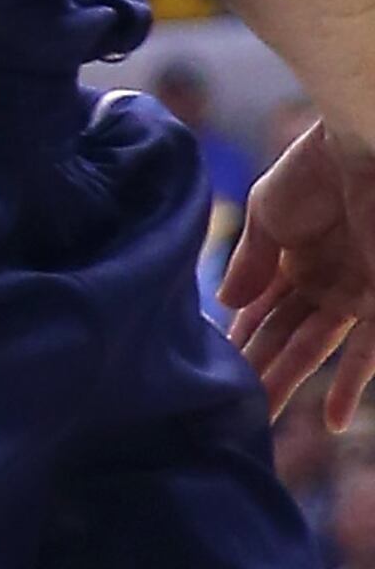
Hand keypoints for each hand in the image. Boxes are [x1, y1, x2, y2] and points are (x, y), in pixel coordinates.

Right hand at [223, 113, 374, 425]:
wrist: (364, 147)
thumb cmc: (314, 169)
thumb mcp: (267, 213)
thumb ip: (250, 262)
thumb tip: (225, 304)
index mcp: (293, 257)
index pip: (259, 308)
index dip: (236, 337)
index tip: (209, 369)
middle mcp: (322, 282)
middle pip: (282, 336)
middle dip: (257, 370)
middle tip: (227, 412)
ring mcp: (352, 296)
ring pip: (314, 351)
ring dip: (289, 383)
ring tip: (262, 420)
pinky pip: (366, 356)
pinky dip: (348, 387)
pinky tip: (332, 421)